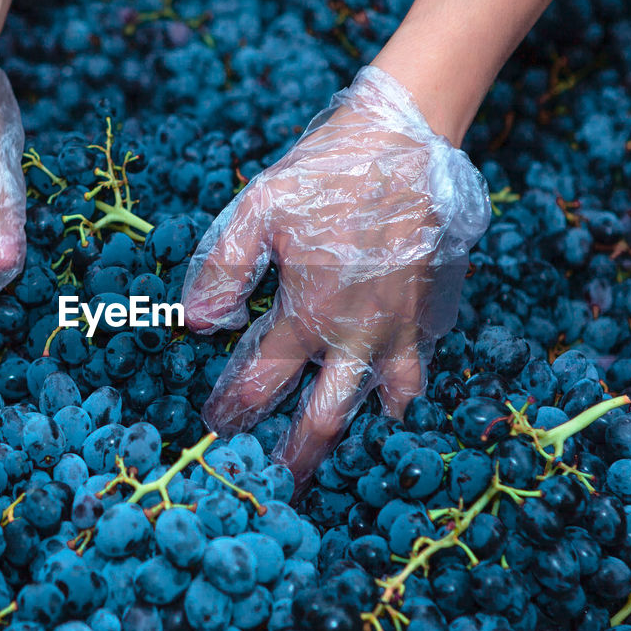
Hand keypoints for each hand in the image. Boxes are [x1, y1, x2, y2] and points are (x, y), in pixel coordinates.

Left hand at [183, 65, 490, 487]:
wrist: (409, 141)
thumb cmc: (328, 174)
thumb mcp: (259, 208)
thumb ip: (222, 267)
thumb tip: (197, 323)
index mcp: (309, 315)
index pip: (260, 385)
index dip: (233, 411)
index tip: (215, 431)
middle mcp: (358, 336)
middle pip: (325, 421)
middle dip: (297, 460)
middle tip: (277, 489)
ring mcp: (403, 330)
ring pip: (388, 403)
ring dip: (363, 434)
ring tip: (349, 456)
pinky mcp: (434, 314)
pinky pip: (421, 368)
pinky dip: (404, 390)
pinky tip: (391, 392)